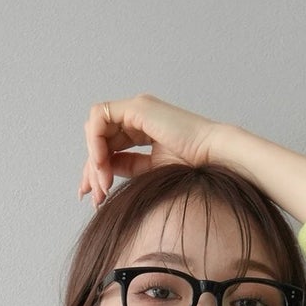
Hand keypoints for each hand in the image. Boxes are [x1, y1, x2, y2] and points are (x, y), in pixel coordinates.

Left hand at [77, 94, 226, 208]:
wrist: (213, 157)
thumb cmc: (193, 166)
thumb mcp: (151, 170)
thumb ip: (127, 167)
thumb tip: (102, 177)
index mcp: (143, 128)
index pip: (109, 146)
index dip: (96, 171)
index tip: (93, 197)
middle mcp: (137, 116)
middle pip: (99, 139)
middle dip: (92, 170)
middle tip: (94, 198)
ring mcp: (137, 109)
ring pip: (96, 129)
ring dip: (94, 160)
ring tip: (103, 186)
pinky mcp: (137, 107)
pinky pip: (100, 119)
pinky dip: (96, 144)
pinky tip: (104, 167)